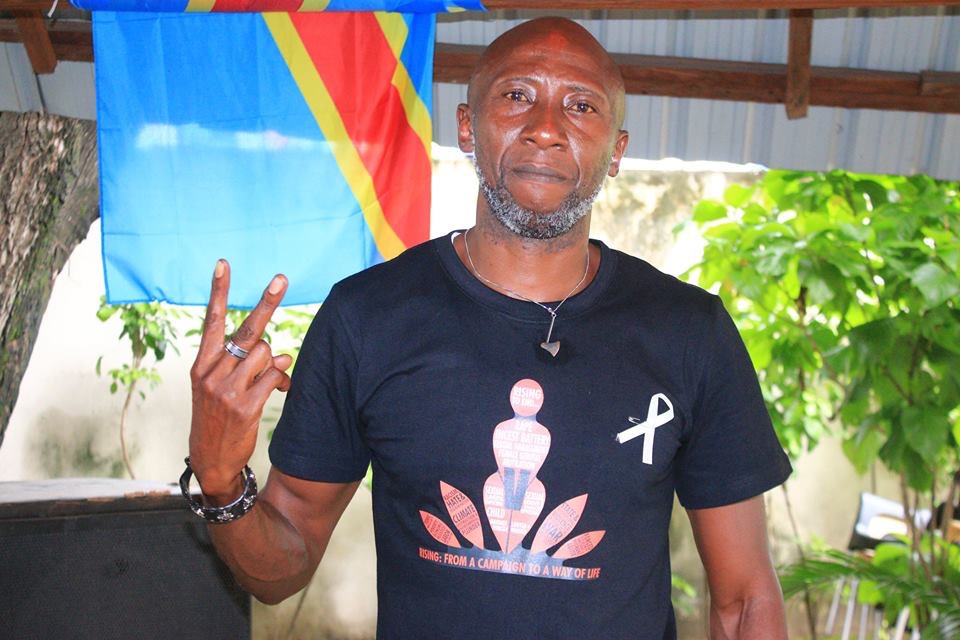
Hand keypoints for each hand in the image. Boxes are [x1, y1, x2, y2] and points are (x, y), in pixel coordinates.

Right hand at [188, 260, 292, 501]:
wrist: (211, 460)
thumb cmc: (218, 418)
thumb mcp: (217, 388)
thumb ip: (243, 364)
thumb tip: (281, 352)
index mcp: (202, 364)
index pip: (211, 319)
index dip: (218, 291)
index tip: (223, 263)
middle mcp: (212, 372)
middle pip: (248, 330)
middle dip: (267, 302)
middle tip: (282, 278)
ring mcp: (227, 388)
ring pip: (267, 354)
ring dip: (276, 363)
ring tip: (270, 380)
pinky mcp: (245, 405)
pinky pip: (275, 376)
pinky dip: (282, 380)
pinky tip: (279, 390)